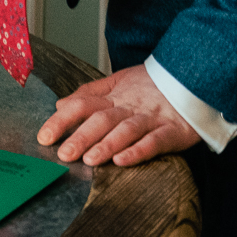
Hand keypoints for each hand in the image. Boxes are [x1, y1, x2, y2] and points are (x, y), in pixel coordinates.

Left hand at [35, 64, 201, 167]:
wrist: (192, 75)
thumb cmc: (150, 84)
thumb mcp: (117, 82)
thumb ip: (88, 94)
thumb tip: (60, 105)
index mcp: (113, 96)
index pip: (82, 105)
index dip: (62, 120)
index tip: (44, 136)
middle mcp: (129, 107)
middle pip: (101, 119)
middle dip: (81, 137)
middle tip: (64, 154)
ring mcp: (151, 118)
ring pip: (126, 130)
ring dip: (107, 144)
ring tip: (90, 160)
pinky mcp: (173, 131)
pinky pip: (155, 141)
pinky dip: (139, 150)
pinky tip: (123, 161)